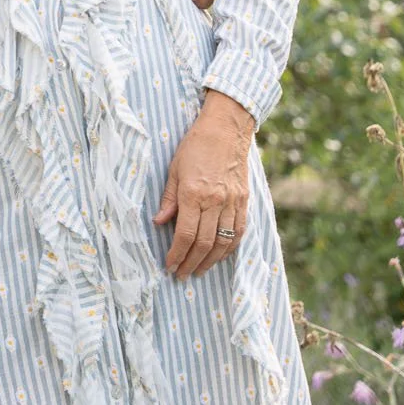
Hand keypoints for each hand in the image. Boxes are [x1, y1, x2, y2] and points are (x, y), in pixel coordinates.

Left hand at [153, 90, 252, 279]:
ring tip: (198, 271)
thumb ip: (169, 198)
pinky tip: (220, 256)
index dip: (176, 254)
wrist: (226, 130)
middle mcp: (215, 201)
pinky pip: (239, 232)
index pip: (185, 234)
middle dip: (191, 263)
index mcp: (193, 193)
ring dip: (210, 261)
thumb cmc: (195, 146)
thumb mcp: (174, 168)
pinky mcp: (244, 201)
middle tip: (182, 275)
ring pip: (223, 242)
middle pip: (204, 243)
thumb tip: (159, 222)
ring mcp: (232, 202)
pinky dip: (229, 248)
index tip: (170, 266)